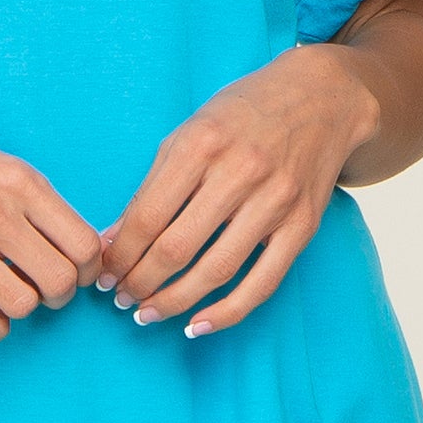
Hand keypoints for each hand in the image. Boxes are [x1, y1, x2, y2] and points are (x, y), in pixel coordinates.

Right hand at [0, 89, 105, 342]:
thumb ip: (33, 200)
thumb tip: (78, 249)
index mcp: (17, 181)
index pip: (84, 244)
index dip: (86, 270)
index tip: (72, 274)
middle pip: (61, 282)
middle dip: (57, 295)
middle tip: (36, 288)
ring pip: (23, 306)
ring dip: (17, 308)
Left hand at [95, 45, 381, 336]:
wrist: (321, 97)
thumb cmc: (243, 113)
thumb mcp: (189, 132)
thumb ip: (152, 185)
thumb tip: (114, 240)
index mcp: (201, 144)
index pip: (147, 216)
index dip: (118, 254)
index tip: (101, 274)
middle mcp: (239, 172)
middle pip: (176, 248)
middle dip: (139, 282)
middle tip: (119, 298)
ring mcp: (276, 201)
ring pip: (215, 271)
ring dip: (173, 301)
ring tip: (147, 313)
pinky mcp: (303, 225)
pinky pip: (263, 282)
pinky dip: (228, 312)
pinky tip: (197, 325)